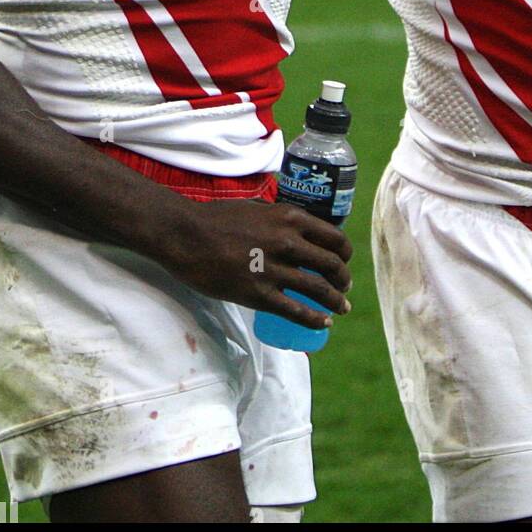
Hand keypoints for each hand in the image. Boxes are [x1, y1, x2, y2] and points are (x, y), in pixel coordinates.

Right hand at [159, 198, 353, 329]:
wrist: (186, 235)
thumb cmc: (218, 218)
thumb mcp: (258, 207)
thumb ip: (280, 218)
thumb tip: (297, 228)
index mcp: (290, 217)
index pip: (334, 238)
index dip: (345, 253)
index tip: (344, 261)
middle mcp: (288, 242)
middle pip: (332, 265)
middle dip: (343, 280)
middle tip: (344, 288)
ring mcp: (273, 269)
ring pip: (319, 290)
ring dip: (336, 301)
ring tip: (340, 308)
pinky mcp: (258, 294)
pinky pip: (296, 311)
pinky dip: (314, 319)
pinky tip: (323, 323)